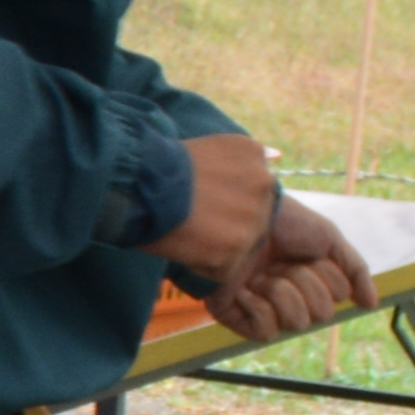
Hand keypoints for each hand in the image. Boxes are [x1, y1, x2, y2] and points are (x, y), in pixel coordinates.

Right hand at [152, 132, 280, 287]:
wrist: (139, 183)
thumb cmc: (163, 165)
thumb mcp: (213, 144)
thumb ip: (244, 156)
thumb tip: (275, 157)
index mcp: (254, 156)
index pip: (253, 190)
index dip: (225, 200)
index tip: (201, 199)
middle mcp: (263, 186)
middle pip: (252, 220)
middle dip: (225, 225)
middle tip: (192, 217)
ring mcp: (252, 220)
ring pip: (239, 247)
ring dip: (213, 247)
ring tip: (185, 231)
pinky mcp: (234, 249)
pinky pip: (222, 270)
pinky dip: (201, 266)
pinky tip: (182, 246)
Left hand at [211, 195, 379, 347]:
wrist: (238, 218)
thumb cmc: (282, 222)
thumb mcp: (329, 238)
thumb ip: (355, 270)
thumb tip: (370, 304)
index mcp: (312, 279)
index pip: (339, 296)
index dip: (327, 274)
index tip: (307, 253)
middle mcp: (291, 296)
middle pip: (322, 313)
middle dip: (305, 282)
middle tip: (280, 262)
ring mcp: (264, 309)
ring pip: (298, 323)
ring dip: (281, 291)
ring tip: (260, 274)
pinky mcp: (238, 319)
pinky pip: (267, 332)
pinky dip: (257, 306)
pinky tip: (243, 289)